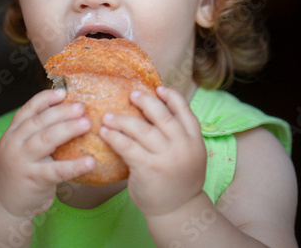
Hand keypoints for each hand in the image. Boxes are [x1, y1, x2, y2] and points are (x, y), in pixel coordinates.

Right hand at [0, 89, 94, 219]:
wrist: (3, 206)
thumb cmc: (20, 172)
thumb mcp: (21, 147)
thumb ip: (36, 131)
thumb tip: (66, 110)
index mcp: (13, 133)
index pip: (28, 109)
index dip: (46, 99)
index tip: (64, 92)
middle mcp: (14, 144)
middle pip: (40, 121)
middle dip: (62, 112)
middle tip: (82, 107)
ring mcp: (22, 162)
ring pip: (46, 140)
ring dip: (68, 129)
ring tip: (87, 124)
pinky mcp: (33, 180)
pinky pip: (57, 170)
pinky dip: (75, 166)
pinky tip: (90, 161)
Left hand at [100, 86, 205, 217]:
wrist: (177, 211)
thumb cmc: (178, 179)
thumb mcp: (188, 154)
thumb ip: (177, 135)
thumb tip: (154, 110)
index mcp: (194, 139)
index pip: (184, 110)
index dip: (172, 97)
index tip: (158, 88)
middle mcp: (182, 146)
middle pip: (162, 115)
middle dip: (145, 101)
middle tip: (131, 95)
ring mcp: (166, 157)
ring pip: (141, 129)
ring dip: (122, 120)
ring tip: (108, 116)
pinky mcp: (148, 168)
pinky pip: (128, 146)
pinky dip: (114, 137)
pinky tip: (105, 132)